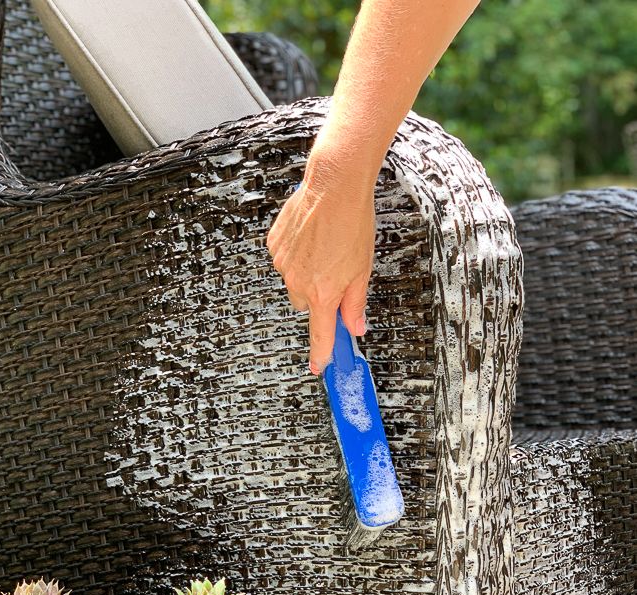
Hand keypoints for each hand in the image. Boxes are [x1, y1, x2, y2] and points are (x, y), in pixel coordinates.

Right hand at [266, 168, 375, 374]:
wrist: (334, 185)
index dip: (319, 353)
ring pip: (294, 281)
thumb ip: (355, 304)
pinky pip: (285, 260)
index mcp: (322, 293)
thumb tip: (355, 327)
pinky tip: (311, 237)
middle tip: (335, 274)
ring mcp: (283, 263)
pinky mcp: (274, 244)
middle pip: (305, 305)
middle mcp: (298, 282)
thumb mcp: (362, 269)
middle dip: (318, 296)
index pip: (320, 334)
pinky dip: (297, 254)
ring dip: (307, 272)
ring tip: (324, 247)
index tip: (318, 366)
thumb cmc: (352, 223)